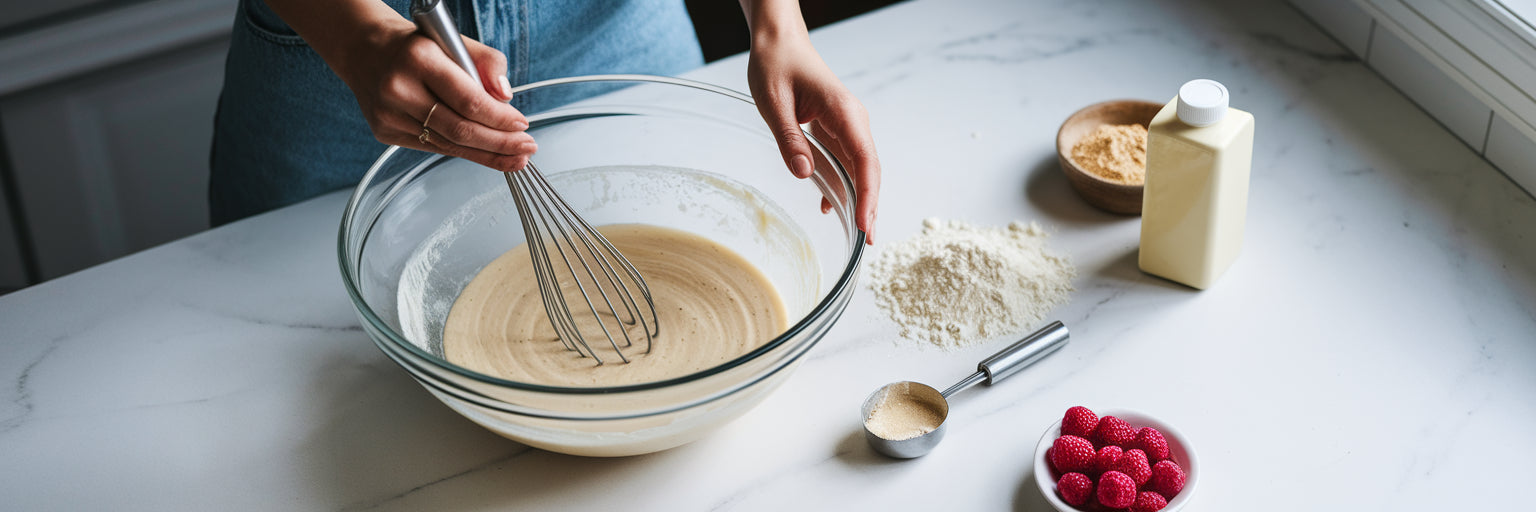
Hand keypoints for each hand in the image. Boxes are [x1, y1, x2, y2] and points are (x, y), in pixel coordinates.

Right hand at [335, 19, 535, 171]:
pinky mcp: (385, 132)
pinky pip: (434, 147)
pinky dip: (464, 152)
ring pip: (448, 144)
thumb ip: (488, 64)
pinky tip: (486, 154)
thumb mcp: (456, 42)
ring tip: (514, 157)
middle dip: (500, 143)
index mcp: (419, 59)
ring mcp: (389, 114)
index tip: (523, 124)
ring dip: (487, 154)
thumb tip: (506, 97)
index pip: (468, 100)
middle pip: (460, 129)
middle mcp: (399, 88)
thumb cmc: (418, 46)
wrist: (367, 50)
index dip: (500, 118)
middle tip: (526, 147)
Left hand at [748, 33, 880, 243]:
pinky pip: (843, 160)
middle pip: (868, 169)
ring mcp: (846, 124)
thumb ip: (790, 140)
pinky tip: (827, 204)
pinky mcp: (835, 128)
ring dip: (856, 198)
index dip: (868, 195)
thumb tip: (805, 175)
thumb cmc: (776, 64)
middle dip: (869, 205)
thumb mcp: (774, 104)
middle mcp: (852, 119)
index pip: (865, 160)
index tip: (865, 224)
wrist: (778, 41)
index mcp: (844, 111)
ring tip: (854, 232)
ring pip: (858, 168)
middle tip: (865, 241)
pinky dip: (839, 183)